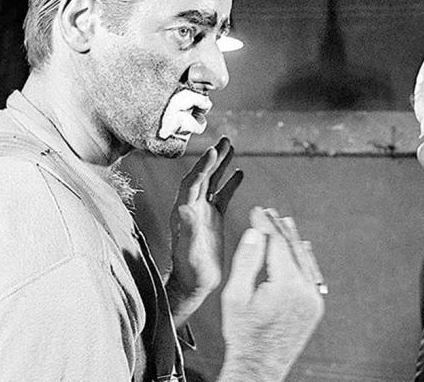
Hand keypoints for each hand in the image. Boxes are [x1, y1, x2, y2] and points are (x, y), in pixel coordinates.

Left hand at [167, 136, 243, 325]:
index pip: (192, 183)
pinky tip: (240, 172)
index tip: (212, 151)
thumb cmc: (190, 271)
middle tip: (224, 140)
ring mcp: (203, 211)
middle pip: (202, 176)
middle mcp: (191, 207)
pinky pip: (223, 195)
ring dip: (221, 164)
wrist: (194, 283)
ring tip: (231, 145)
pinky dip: (230, 182)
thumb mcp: (189, 252)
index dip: (202, 167)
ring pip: (213, 182)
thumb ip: (188, 231)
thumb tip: (186, 207)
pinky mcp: (213, 218)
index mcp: (184, 212)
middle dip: (213, 158)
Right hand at [218, 208, 324, 381]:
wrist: (259, 365)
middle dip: (279, 228)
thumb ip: (246, 261)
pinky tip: (300, 249)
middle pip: (292, 248)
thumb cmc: (244, 335)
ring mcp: (312, 299)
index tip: (257, 211)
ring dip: (293, 240)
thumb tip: (256, 234)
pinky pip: (311, 275)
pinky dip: (304, 259)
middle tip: (269, 213)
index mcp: (285, 285)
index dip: (265, 224)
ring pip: (304, 260)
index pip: (276, 243)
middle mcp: (304, 290)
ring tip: (285, 223)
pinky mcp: (314, 306)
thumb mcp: (235, 296)